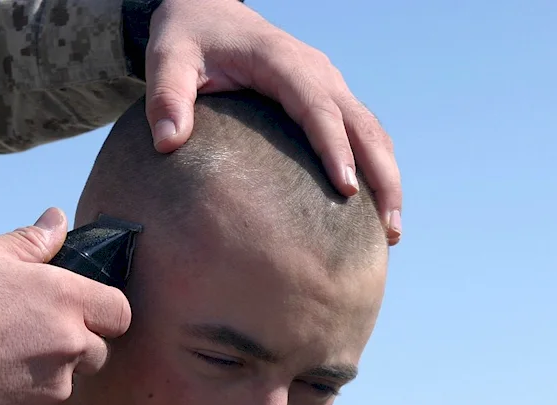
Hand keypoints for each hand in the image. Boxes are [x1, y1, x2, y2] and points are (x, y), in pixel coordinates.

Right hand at [0, 208, 131, 404]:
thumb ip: (29, 242)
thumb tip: (58, 219)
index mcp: (63, 299)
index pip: (120, 311)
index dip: (103, 310)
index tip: (77, 310)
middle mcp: (67, 347)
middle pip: (98, 351)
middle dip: (74, 344)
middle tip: (24, 334)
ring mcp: (50, 393)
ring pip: (64, 384)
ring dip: (43, 375)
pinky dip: (18, 403)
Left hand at [143, 0, 401, 244]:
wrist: (204, 11)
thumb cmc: (186, 39)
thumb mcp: (168, 60)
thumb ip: (165, 97)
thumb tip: (167, 143)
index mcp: (282, 62)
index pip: (318, 108)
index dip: (336, 148)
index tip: (346, 190)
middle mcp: (315, 71)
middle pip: (362, 124)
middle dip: (380, 175)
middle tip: (388, 230)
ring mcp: (325, 83)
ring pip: (370, 130)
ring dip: (385, 177)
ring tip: (391, 232)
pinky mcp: (324, 97)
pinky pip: (358, 133)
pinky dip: (373, 167)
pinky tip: (369, 211)